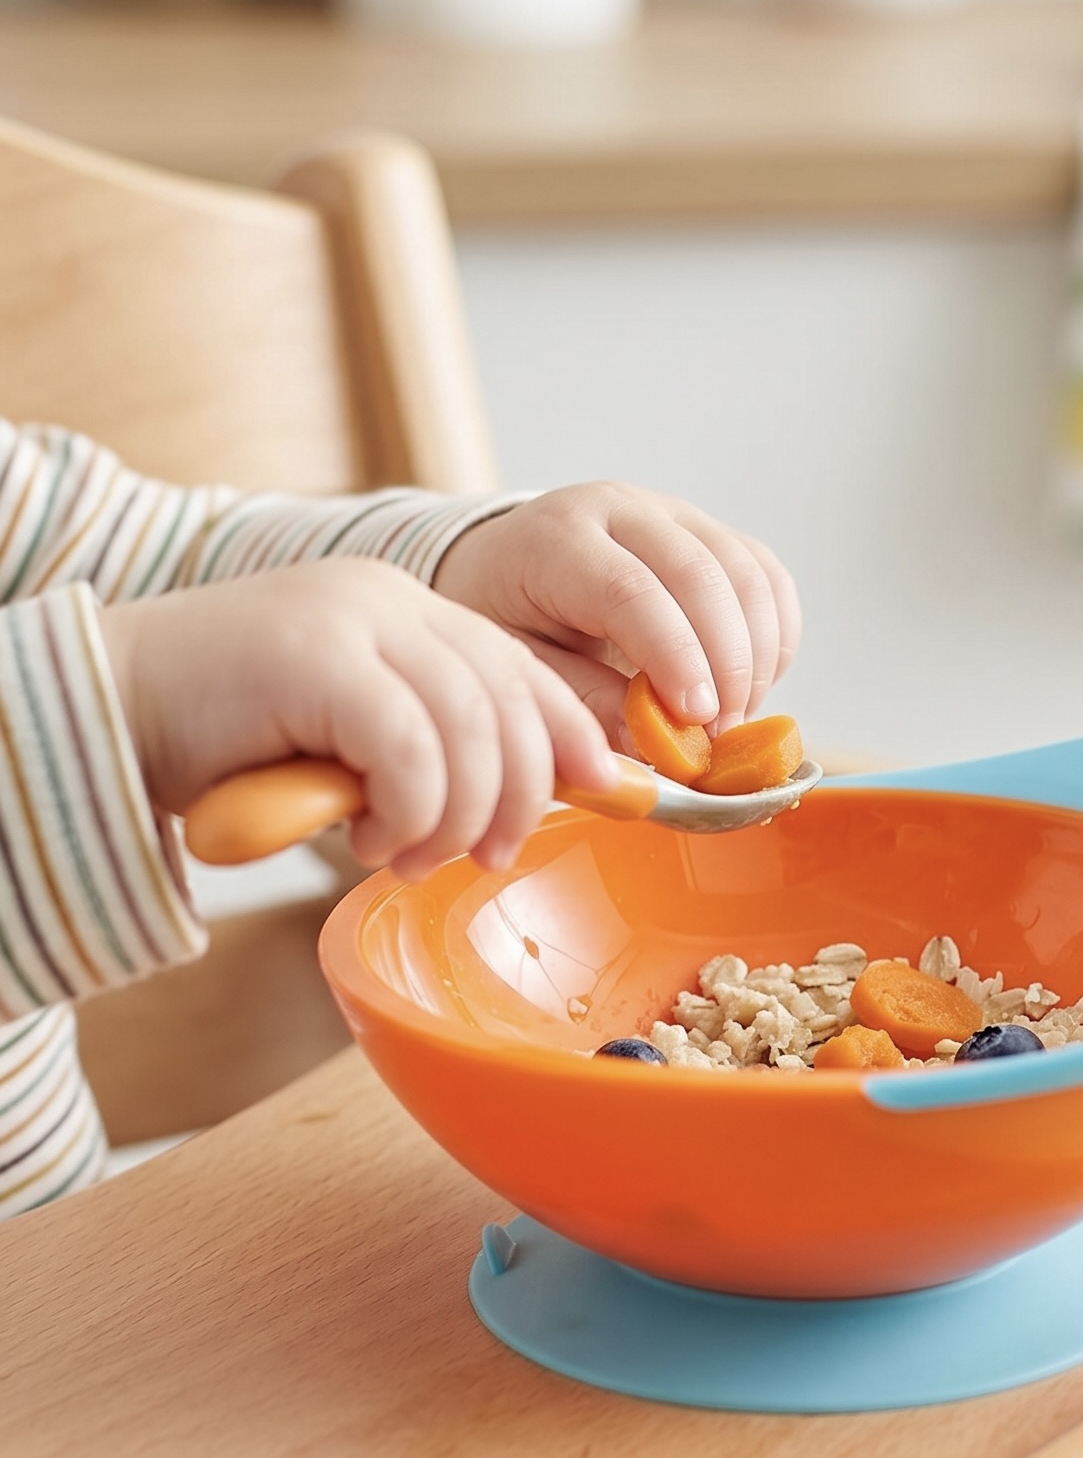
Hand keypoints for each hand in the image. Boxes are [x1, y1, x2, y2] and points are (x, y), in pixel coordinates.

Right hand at [100, 558, 617, 877]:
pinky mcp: (318, 656)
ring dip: (457, 816)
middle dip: (523, 794)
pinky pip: (413, 749)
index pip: (524, 671)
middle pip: (515, 702)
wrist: (105, 709)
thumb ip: (431, 749)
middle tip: (486, 856)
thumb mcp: (356, 741)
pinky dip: (411, 811)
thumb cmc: (228, 740)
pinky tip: (371, 839)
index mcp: (411, 611)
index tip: (602, 796)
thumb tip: (529, 804)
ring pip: (473, 730)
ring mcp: (355, 620)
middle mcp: (393, 601)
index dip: (575, 737)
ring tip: (411, 856)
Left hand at [432, 484, 801, 745]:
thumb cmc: (509, 618)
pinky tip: (750, 683)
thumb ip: (580, 701)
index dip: (675, 656)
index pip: (630, 590)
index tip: (697, 721)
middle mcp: (621, 509)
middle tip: (722, 736)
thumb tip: (652, 743)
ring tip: (734, 719)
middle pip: (701, 575)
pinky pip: (767, 578)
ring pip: (746, 573)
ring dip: (755, 656)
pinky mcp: (712, 532)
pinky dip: (773, 636)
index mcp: (557, 539)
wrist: (507, 562)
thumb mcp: (519, 666)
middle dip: (726, 665)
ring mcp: (674, 513)